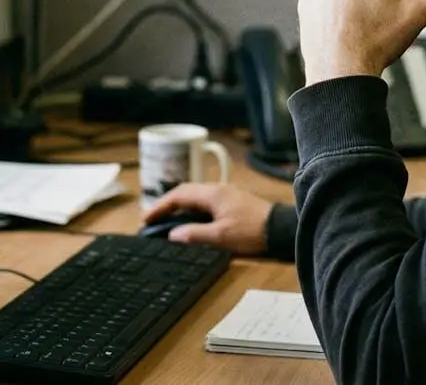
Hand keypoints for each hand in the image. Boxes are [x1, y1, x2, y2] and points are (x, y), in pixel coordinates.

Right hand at [141, 183, 272, 255]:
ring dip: (178, 207)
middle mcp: (216, 189)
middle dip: (166, 205)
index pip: (178, 195)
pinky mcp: (231, 202)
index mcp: (212, 194)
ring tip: (166, 222)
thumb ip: (195, 234)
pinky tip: (188, 222)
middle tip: (152, 220)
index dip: (160, 206)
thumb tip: (173, 235)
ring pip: (194, 197)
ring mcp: (225, 194)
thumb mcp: (221, 236)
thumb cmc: (251, 231)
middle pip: (184, 192)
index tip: (145, 219)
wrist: (280, 229)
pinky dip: (191, 210)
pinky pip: (204, 202)